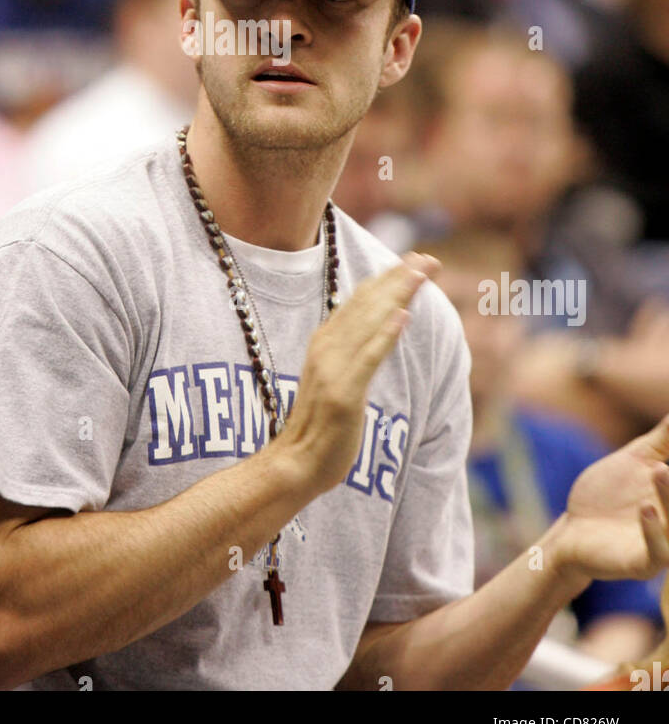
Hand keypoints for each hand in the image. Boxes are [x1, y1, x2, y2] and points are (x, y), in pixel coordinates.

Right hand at [274, 252, 438, 497]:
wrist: (295, 464)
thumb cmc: (320, 425)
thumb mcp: (335, 377)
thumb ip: (351, 351)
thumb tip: (377, 330)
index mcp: (326, 341)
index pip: (360, 299)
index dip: (388, 277)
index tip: (414, 261)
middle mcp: (327, 347)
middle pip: (368, 303)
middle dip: (399, 278)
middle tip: (429, 259)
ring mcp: (334, 369)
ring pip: (370, 322)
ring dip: (397, 294)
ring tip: (421, 274)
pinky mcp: (343, 393)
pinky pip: (367, 358)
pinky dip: (384, 335)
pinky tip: (402, 316)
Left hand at [553, 414, 668, 582]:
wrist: (573, 529)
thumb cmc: (607, 494)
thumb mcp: (636, 459)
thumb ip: (663, 439)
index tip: (666, 458)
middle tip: (665, 465)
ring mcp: (662, 546)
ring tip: (660, 469)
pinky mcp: (641, 564)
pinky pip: (656, 553)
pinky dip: (653, 531)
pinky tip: (646, 508)